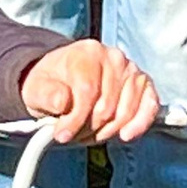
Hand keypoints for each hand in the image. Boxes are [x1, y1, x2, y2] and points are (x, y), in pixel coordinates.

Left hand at [20, 41, 161, 145]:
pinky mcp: (143, 84)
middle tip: (74, 134)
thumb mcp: (37, 88)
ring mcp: (131, 70)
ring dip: (106, 131)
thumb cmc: (52, 84)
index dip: (75, 119)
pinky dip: (140, 123)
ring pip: (125, 113)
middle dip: (88, 128)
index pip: (87, 92)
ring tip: (89, 133)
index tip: (62, 134)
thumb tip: (63, 102)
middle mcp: (114, 57)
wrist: (64, 79)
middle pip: (106, 106)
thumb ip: (46, 94)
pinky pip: (150, 106)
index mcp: (87, 52)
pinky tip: (126, 135)